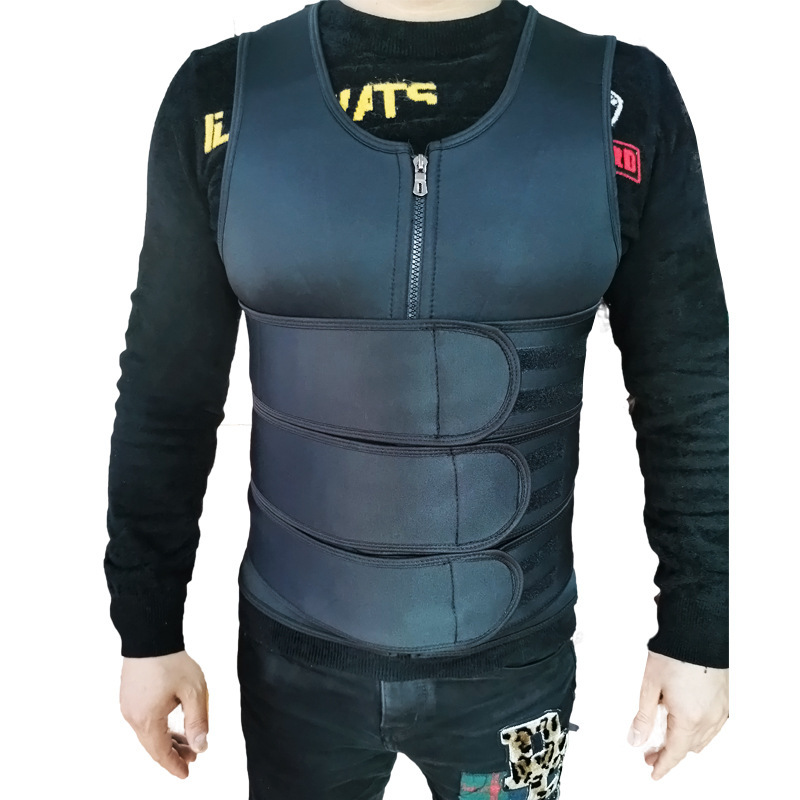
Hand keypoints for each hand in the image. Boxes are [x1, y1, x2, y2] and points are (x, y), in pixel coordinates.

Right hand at [119, 650, 209, 778]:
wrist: (150, 635)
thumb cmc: (171, 661)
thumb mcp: (194, 692)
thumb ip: (198, 721)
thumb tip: (201, 746)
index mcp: (147, 720)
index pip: (161, 753)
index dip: (174, 765)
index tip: (186, 773)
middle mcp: (132, 717)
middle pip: (153, 745)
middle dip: (174, 753)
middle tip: (193, 756)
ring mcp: (128, 706)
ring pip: (148, 733)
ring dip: (167, 739)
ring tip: (187, 739)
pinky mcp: (128, 697)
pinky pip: (144, 720)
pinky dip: (158, 727)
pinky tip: (171, 724)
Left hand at [627, 650, 728, 779]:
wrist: (697, 631)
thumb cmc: (674, 653)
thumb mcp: (650, 685)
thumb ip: (643, 716)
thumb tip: (635, 739)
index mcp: (689, 717)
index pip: (675, 752)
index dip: (662, 765)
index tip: (653, 772)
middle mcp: (709, 718)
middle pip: (689, 747)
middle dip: (669, 752)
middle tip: (651, 752)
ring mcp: (720, 709)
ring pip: (703, 739)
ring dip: (685, 742)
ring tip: (666, 737)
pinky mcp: (725, 699)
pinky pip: (714, 726)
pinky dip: (699, 731)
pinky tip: (688, 723)